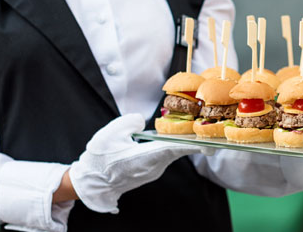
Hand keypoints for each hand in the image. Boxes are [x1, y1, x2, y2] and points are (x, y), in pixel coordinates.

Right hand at [68, 113, 212, 213]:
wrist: (91, 183)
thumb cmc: (100, 158)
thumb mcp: (110, 133)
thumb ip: (129, 121)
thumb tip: (141, 119)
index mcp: (147, 157)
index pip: (177, 149)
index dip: (195, 144)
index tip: (211, 142)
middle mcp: (154, 167)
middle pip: (177, 150)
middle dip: (190, 138)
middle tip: (205, 127)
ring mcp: (152, 172)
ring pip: (170, 154)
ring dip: (177, 142)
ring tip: (187, 128)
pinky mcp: (149, 173)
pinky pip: (162, 158)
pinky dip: (168, 148)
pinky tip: (168, 139)